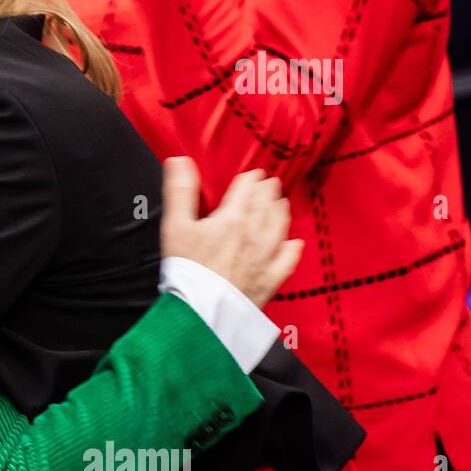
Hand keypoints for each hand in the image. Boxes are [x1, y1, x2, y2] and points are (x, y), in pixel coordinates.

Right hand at [161, 157, 302, 306]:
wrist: (201, 308)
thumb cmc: (186, 269)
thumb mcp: (175, 225)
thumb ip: (180, 191)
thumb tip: (179, 162)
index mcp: (232, 219)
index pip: (246, 191)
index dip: (250, 179)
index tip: (253, 174)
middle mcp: (253, 235)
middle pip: (266, 206)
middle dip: (268, 192)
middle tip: (270, 183)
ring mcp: (264, 258)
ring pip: (279, 228)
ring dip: (281, 213)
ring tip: (282, 203)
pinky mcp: (268, 280)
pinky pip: (286, 261)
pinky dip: (292, 250)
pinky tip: (295, 244)